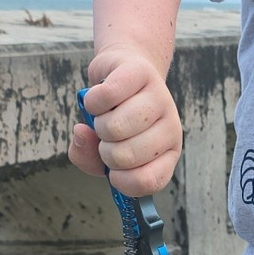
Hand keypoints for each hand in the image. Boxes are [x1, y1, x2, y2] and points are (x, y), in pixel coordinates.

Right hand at [68, 45, 183, 196]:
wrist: (123, 73)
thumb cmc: (114, 120)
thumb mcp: (101, 150)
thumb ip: (87, 157)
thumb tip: (82, 134)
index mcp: (168, 154)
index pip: (147, 181)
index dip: (119, 180)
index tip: (113, 169)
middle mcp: (171, 128)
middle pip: (124, 156)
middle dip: (104, 149)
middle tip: (109, 136)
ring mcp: (160, 99)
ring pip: (115, 127)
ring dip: (98, 124)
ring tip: (106, 116)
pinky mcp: (142, 73)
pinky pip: (107, 96)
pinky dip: (92, 101)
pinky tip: (99, 99)